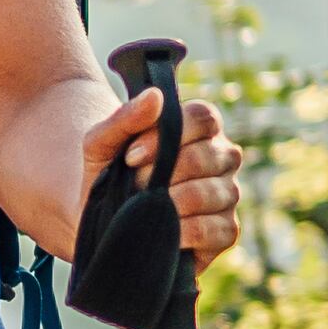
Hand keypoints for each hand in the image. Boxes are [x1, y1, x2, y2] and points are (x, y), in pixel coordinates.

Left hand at [85, 91, 244, 268]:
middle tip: (134, 186)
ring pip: (206, 194)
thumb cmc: (108, 175)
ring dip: (166, 204)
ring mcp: (227, 194)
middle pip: (205, 157)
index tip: (131, 156)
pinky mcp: (226, 230)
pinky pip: (213, 230)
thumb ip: (125, 118)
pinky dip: (181, 232)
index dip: (166, 137)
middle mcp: (222, 157)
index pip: (203, 117)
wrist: (101, 222)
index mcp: (201, 128)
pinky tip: (162, 230)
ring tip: (143, 209)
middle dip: (160, 175)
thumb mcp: (101, 144)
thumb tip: (155, 96)